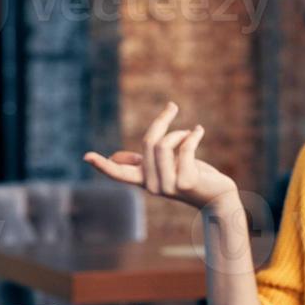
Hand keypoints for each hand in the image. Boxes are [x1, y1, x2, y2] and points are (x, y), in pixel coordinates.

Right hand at [83, 102, 238, 209]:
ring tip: (191, 133)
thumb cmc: (192, 177)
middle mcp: (152, 186)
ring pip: (165, 144)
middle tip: (172, 106)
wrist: (218, 197)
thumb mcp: (165, 168)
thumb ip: (143, 161)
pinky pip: (184, 148)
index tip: (86, 156)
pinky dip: (193, 135)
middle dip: (162, 121)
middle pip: (148, 143)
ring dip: (180, 133)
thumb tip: (115, 157)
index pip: (118, 174)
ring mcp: (168, 187)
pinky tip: (199, 131)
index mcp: (144, 181)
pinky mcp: (185, 183)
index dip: (103, 165)